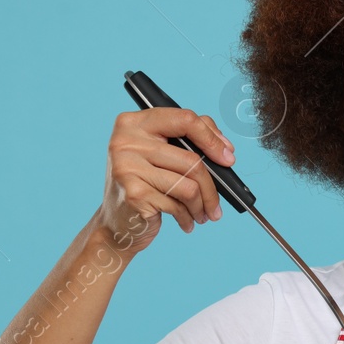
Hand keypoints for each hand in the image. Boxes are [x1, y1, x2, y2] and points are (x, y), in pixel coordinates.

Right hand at [97, 106, 236, 254]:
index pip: (184, 119)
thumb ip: (188, 140)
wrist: (116, 223)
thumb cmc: (143, 186)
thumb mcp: (160, 155)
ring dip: (202, 205)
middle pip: (191, 159)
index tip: (228, 157)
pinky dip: (187, 217)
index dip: (212, 138)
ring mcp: (127, 166)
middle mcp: (126, 140)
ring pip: (188, 185)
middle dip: (212, 186)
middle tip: (217, 203)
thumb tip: (225, 148)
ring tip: (202, 214)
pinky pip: (178, 205)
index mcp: (134, 122)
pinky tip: (186, 222)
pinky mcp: (133, 193)